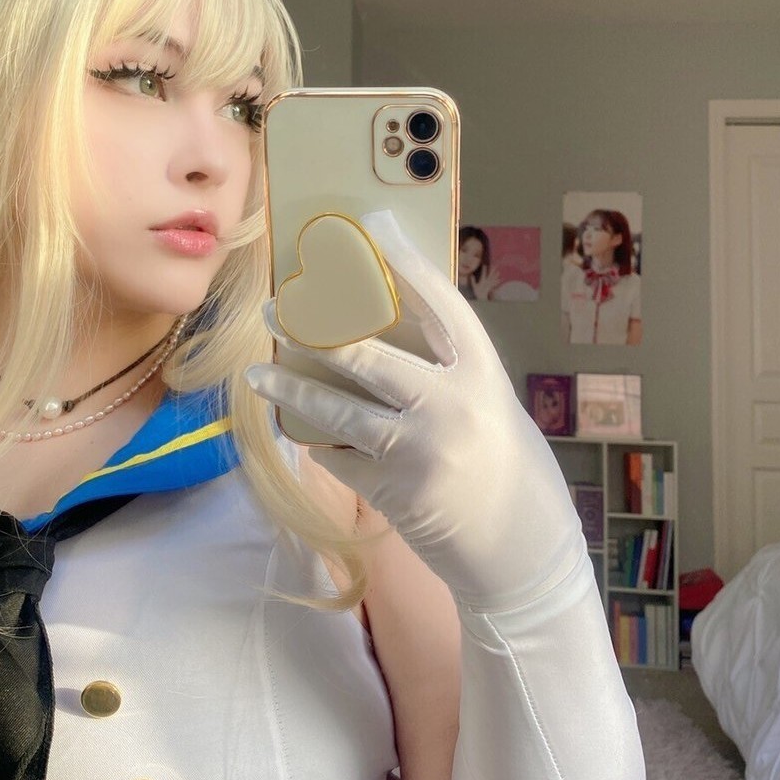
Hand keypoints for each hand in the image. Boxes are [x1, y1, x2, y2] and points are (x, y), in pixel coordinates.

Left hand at [245, 211, 582, 609]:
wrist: (524, 553)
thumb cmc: (510, 471)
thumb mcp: (490, 409)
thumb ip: (447, 375)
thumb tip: (392, 334)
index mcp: (482, 377)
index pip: (441, 305)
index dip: (407, 263)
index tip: (372, 226)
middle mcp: (450, 407)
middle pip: (368, 356)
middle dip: (312, 331)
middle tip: (273, 310)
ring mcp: (418, 452)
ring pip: (339, 411)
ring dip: (292, 392)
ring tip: (256, 376)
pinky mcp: (394, 492)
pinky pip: (341, 460)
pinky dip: (321, 448)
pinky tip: (303, 437)